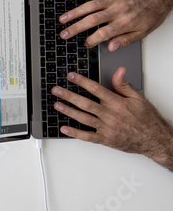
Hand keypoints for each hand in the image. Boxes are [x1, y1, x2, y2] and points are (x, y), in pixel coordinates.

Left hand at [52, 69, 172, 166]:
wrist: (155, 139)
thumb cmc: (147, 119)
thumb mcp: (138, 98)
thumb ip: (124, 85)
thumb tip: (118, 71)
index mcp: (118, 103)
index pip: (96, 90)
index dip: (82, 82)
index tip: (70, 76)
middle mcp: (111, 115)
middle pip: (86, 103)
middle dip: (69, 96)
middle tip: (56, 90)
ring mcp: (107, 128)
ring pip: (84, 118)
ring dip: (69, 111)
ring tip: (57, 104)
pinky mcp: (106, 140)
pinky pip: (88, 136)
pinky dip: (75, 133)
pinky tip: (65, 129)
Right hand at [59, 0, 172, 50]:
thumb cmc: (153, 11)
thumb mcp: (143, 31)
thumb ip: (125, 39)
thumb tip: (112, 47)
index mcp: (125, 22)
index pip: (103, 34)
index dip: (92, 40)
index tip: (86, 44)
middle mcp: (117, 10)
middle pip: (91, 21)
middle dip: (76, 28)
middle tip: (64, 34)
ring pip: (89, 6)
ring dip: (74, 13)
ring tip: (63, 19)